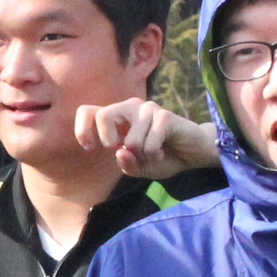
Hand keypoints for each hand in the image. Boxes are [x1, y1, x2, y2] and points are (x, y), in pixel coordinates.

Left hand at [77, 98, 215, 178]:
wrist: (194, 153)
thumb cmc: (164, 157)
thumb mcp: (140, 169)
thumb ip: (127, 164)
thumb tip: (120, 152)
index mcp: (119, 118)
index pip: (89, 112)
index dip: (82, 129)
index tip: (89, 148)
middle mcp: (131, 108)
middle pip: (103, 116)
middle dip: (109, 140)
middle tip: (127, 150)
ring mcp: (148, 109)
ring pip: (130, 141)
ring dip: (143, 156)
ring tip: (155, 152)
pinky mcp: (164, 116)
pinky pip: (149, 145)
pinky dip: (156, 156)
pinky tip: (165, 150)